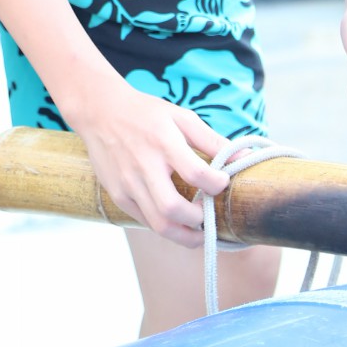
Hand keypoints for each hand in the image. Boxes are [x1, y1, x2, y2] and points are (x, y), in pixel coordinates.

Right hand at [66, 72, 232, 244]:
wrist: (100, 111)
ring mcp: (127, 184)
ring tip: (199, 232)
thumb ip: (213, 140)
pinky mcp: (117, 195)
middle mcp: (144, 166)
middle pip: (173, 209)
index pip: (196, 174)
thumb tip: (245, 158)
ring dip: (183, 235)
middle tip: (210, 216)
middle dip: (198, 221)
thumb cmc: (147, 113)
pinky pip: (144, 221)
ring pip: (158, 224)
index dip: (216, 184)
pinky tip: (176, 221)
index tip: (224, 183)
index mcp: (164, 143)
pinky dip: (164, 226)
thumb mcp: (182, 118)